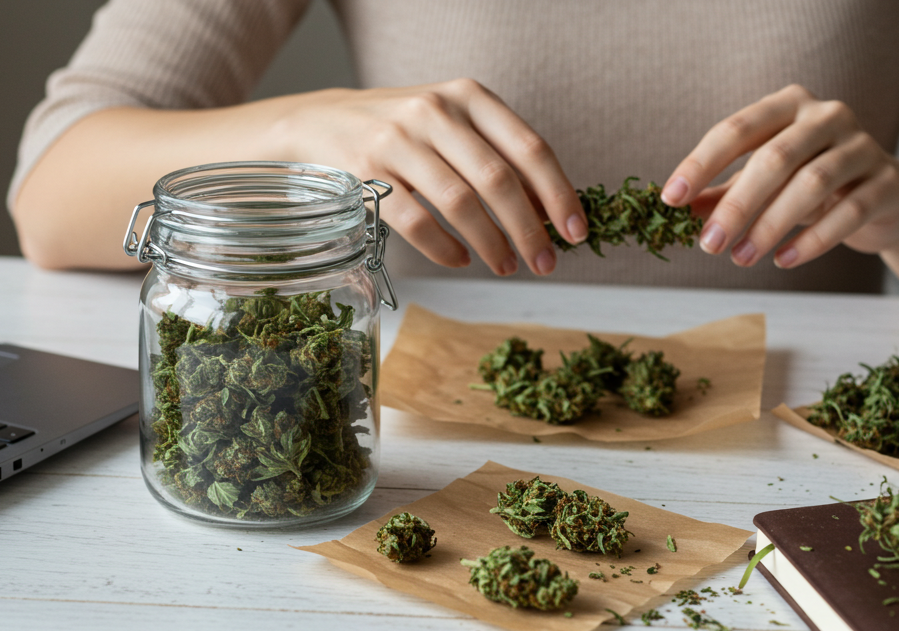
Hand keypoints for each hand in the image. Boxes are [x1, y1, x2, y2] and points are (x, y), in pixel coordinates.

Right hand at [276, 79, 587, 275]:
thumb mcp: (455, 128)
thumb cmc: (406, 131)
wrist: (321, 121)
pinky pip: (415, 221)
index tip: (577, 232)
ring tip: (506, 267)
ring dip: (490, 243)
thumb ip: (499, 159)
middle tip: (546, 263)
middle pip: (498, 179)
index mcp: (469, 96)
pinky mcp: (365, 173)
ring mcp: (397, 140)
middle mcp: (435, 111)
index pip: (529, 148)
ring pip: (458, 202)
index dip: (559, 194)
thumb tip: (550, 212)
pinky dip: (444, 249)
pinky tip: (459, 260)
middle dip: (529, 229)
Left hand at [661, 85, 898, 268]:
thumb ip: (722, 193)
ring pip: (814, 183)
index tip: (671, 199)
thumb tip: (676, 213)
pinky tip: (784, 260)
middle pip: (775, 157)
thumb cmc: (810, 185)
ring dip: (771, 225)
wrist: (884, 196)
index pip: (737, 128)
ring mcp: (863, 146)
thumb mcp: (762, 184)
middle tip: (709, 245)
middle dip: (737, 205)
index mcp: (788, 105)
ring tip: (741, 258)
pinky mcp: (888, 183)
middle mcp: (827, 116)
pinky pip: (849, 212)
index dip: (701, 163)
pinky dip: (813, 240)